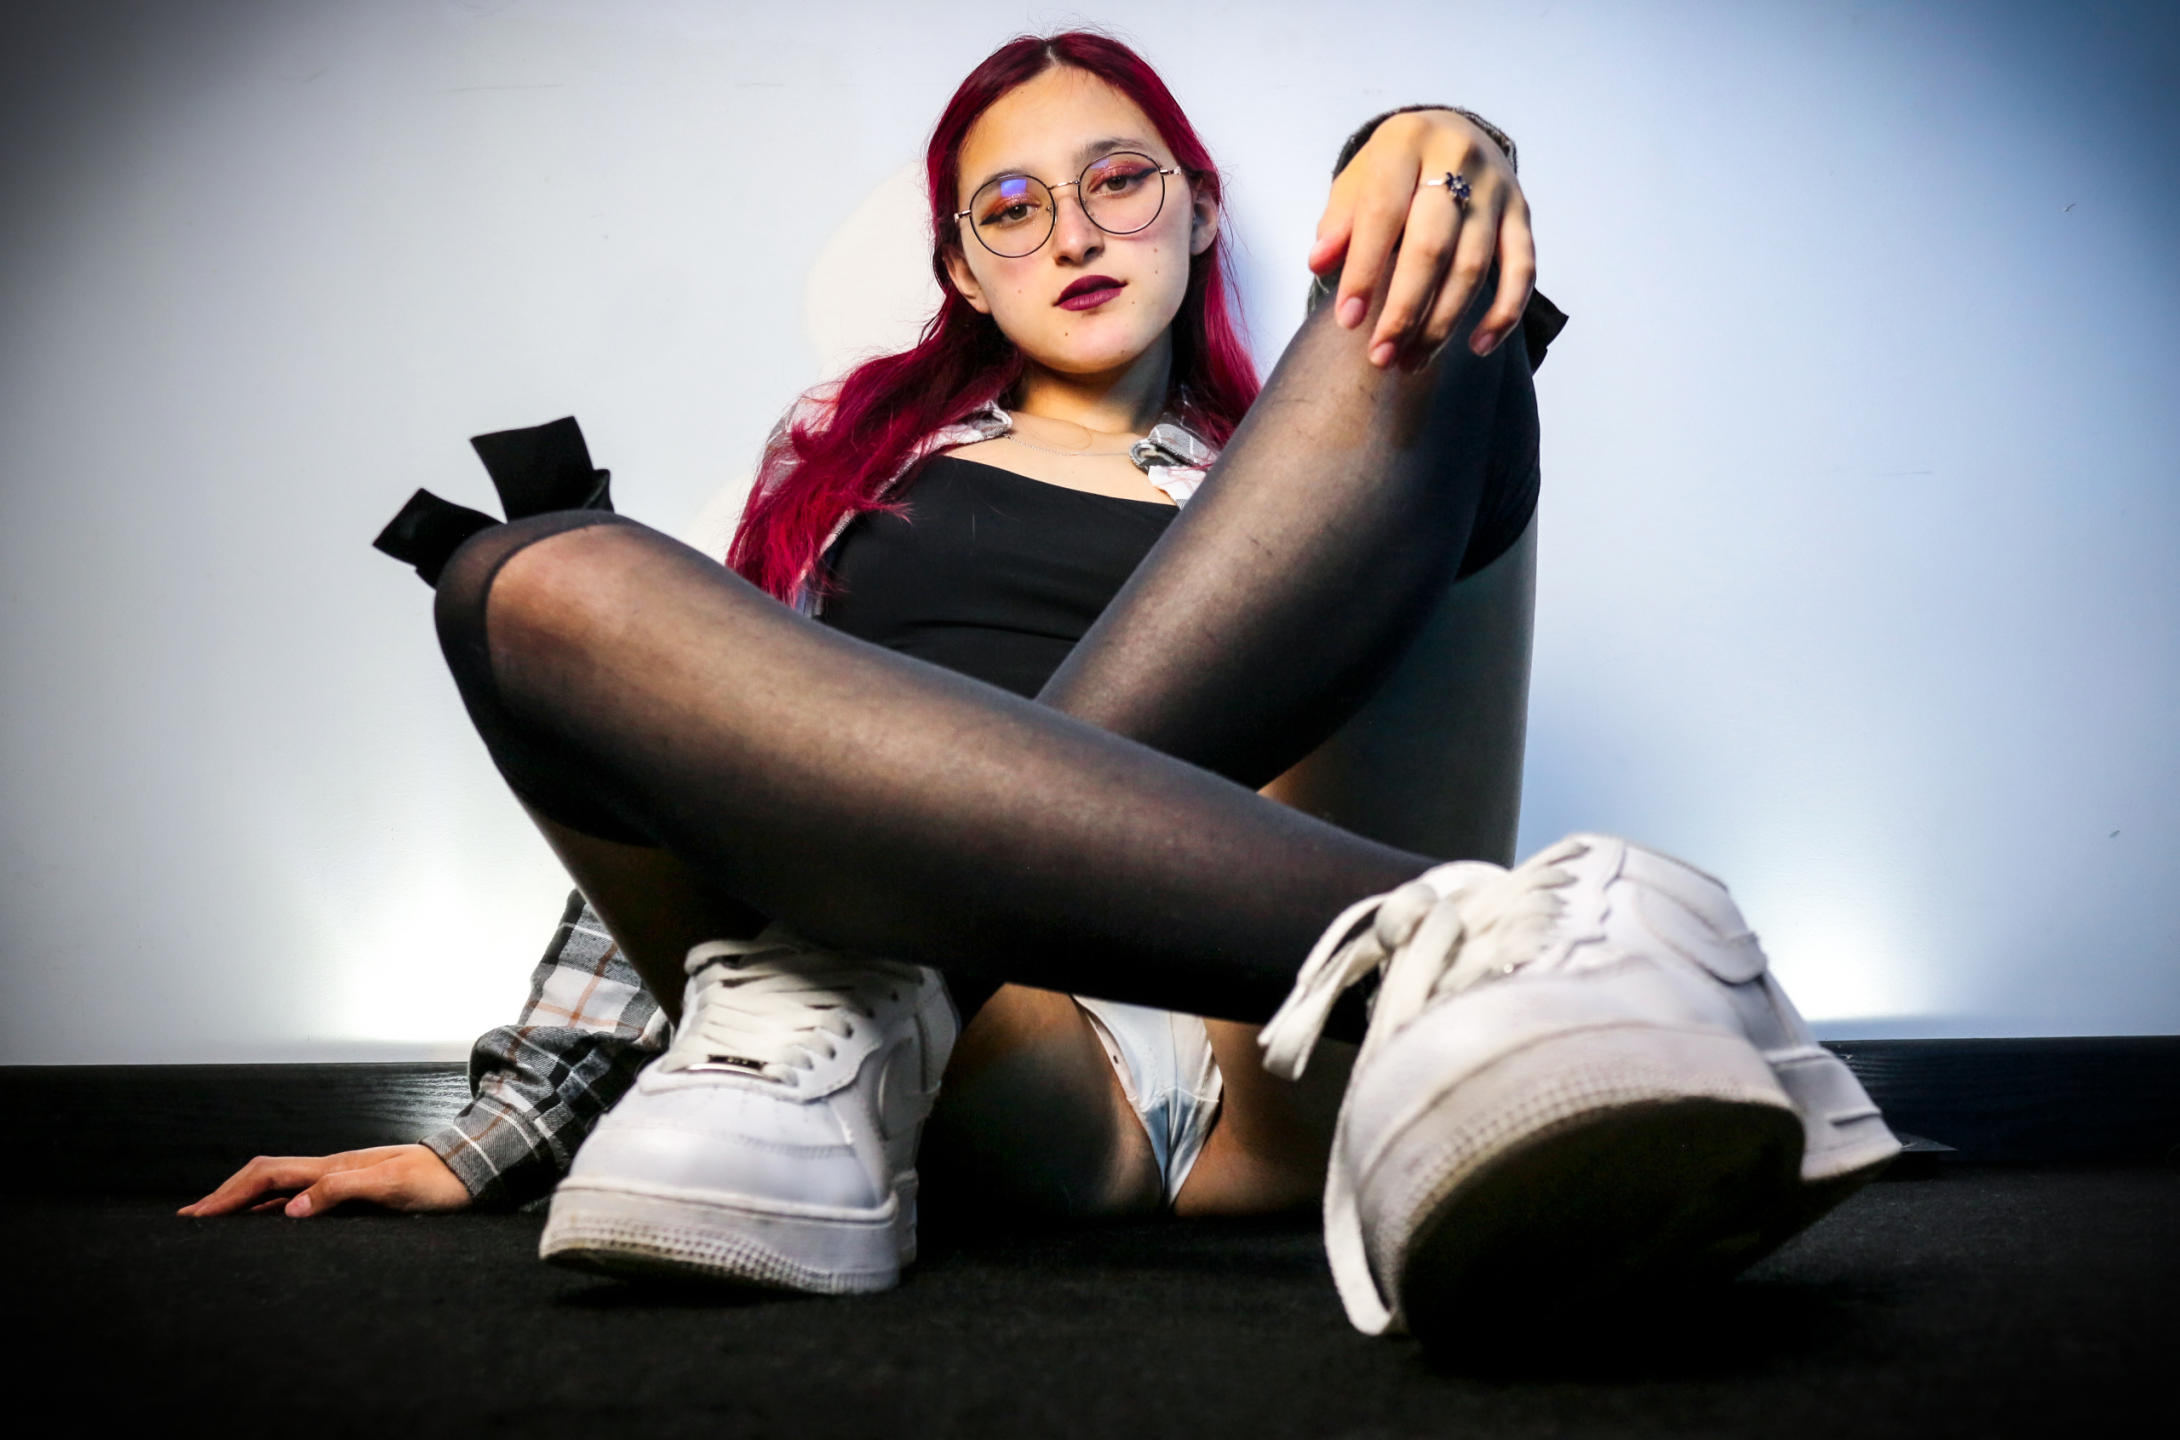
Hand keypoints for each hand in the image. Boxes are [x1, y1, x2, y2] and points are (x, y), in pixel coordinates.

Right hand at [178, 1143, 471, 1217]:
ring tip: (215, 1221)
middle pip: (266, 1178)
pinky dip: (274, 1210)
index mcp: (335, 1166)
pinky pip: (302, 1200)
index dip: (230, 1194)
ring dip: (245, 1203)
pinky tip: (268, 1224)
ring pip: (281, 1189)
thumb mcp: (392, 1185)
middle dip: (226, 1195)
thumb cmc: (439, 1181)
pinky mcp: (357, 1193)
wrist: (475, 1171)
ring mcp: (344, 1179)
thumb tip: (290, 1210)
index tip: (196, 1216)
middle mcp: (334, 1169)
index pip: (268, 1176)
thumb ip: (341, 1191)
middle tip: (191, 1219)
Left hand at [1307, 109, 1535, 370]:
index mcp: (1405, 142)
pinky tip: (1479, 346)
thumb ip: (1339, 221)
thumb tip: (1319, 262)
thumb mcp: (1358, 180)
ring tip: (1411, 361)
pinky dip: (1504, 313)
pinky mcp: (1522, 214)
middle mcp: (1457, 159)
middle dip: (1405, 309)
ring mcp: (1496, 189)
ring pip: (1473, 266)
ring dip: (1442, 322)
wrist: (1456, 131)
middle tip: (1381, 356)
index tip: (1347, 321)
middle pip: (1432, 247)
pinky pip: (1522, 270)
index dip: (1364, 271)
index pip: (1382, 214)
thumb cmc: (1394, 170)